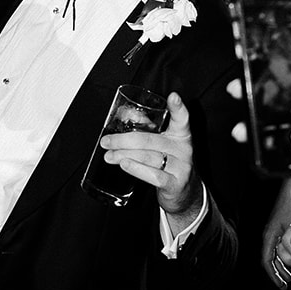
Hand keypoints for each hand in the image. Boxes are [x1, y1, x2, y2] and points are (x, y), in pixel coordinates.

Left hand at [100, 90, 199, 219]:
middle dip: (124, 140)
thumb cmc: (168, 162)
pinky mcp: (175, 184)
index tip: (173, 97)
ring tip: (109, 155)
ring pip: (149, 157)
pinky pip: (154, 175)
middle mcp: (184, 150)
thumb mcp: (162, 144)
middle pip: (151, 140)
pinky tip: (124, 165)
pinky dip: (137, 169)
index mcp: (181, 135)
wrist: (183, 192)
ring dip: (124, 155)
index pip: (182, 119)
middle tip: (106, 141)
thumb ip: (147, 128)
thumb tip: (126, 114)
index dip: (178, 108)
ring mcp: (181, 168)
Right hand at [261, 179, 290, 288]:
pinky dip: (288, 255)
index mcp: (270, 235)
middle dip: (278, 272)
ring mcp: (274, 231)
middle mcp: (269, 235)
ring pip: (276, 253)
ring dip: (283, 264)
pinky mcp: (280, 228)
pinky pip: (281, 247)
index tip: (283, 286)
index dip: (274, 275)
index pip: (267, 260)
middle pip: (270, 259)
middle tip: (287, 282)